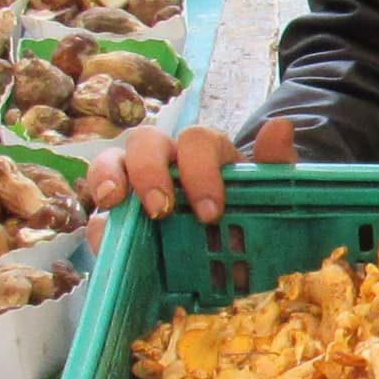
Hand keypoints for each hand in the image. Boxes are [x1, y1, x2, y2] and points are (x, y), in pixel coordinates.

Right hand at [82, 116, 296, 225]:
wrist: (232, 252)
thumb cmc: (248, 213)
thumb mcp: (269, 194)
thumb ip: (276, 164)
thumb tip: (280, 127)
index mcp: (205, 153)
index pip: (197, 140)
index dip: (200, 170)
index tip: (210, 213)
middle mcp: (167, 160)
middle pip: (146, 141)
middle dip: (150, 171)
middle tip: (161, 210)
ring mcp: (135, 185)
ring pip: (111, 161)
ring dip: (109, 177)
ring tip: (114, 203)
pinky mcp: (117, 218)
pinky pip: (98, 213)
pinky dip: (99, 224)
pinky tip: (106, 239)